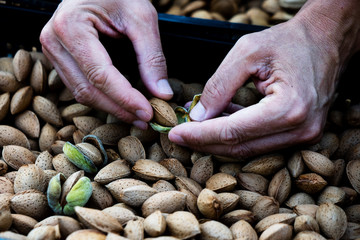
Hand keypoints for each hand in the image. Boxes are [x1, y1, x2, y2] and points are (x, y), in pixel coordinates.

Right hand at [40, 0, 172, 128]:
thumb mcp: (142, 18)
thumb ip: (152, 57)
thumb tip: (161, 94)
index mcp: (70, 27)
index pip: (100, 76)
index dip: (125, 99)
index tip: (148, 112)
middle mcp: (53, 41)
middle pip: (88, 90)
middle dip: (119, 109)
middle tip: (145, 120)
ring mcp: (53, 50)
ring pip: (81, 93)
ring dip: (111, 108)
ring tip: (137, 115)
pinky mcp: (59, 57)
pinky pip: (79, 86)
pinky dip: (102, 98)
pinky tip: (122, 103)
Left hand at [168, 0, 359, 157]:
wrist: (326, 40)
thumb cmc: (291, 41)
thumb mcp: (248, 52)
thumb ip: (219, 85)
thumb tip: (198, 115)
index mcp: (289, 108)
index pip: (233, 132)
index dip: (200, 135)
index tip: (174, 133)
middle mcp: (300, 130)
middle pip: (239, 147)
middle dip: (204, 142)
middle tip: (178, 134)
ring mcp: (303, 136)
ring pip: (248, 148)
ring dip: (218, 139)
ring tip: (194, 124)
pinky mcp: (299, 134)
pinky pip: (259, 141)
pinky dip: (235, 134)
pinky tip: (218, 119)